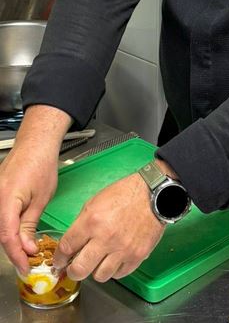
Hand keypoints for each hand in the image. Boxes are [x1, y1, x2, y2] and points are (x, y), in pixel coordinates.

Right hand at [0, 106, 70, 275]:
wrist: (35, 144)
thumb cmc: (41, 165)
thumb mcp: (41, 198)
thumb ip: (30, 225)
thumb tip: (27, 249)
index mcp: (6, 201)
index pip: (7, 237)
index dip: (16, 256)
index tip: (26, 267)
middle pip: (1, 234)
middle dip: (13, 252)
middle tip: (27, 264)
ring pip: (0, 228)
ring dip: (10, 242)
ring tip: (25, 254)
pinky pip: (0, 218)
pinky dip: (8, 230)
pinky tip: (18, 238)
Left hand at [53, 172, 164, 281]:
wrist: (154, 194)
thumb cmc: (125, 194)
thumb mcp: (96, 201)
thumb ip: (82, 223)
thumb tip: (72, 244)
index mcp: (92, 221)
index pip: (66, 248)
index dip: (59, 258)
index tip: (60, 261)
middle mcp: (105, 238)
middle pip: (79, 270)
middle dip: (73, 271)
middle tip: (76, 268)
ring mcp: (122, 249)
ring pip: (99, 276)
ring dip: (96, 270)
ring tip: (100, 260)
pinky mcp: (137, 255)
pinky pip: (119, 274)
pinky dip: (115, 269)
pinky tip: (115, 259)